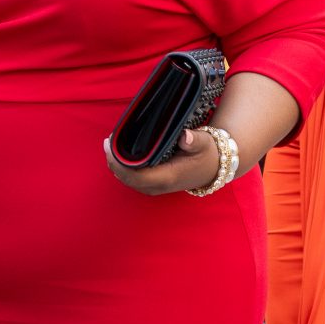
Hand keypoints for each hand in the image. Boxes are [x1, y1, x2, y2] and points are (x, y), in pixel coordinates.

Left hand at [104, 126, 228, 195]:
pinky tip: (122, 157)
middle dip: (114, 163)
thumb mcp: (204, 142)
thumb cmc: (208, 153)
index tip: (110, 146)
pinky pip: (135, 180)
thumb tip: (184, 136)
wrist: (216, 167)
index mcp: (168, 176)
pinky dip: (125, 170)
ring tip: (111, 147)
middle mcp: (160, 185)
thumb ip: (194, 139)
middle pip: (128, 180)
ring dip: (118, 167)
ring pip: (130, 181)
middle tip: (108, 143)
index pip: (136, 176)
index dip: (119, 164)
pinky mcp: (157, 184)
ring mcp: (158, 187)